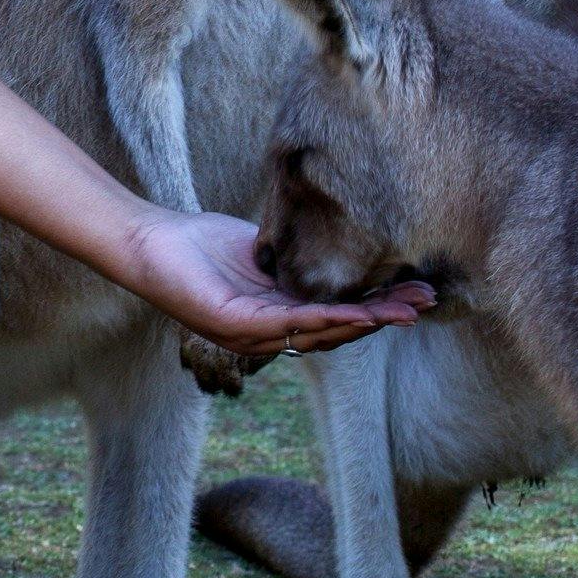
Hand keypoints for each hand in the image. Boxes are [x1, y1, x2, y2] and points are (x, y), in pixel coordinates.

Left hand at [119, 207, 425, 364]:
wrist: (150, 242)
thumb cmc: (199, 245)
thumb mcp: (263, 248)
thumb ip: (297, 256)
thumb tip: (339, 241)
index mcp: (278, 316)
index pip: (338, 316)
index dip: (380, 306)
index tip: (418, 291)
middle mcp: (269, 335)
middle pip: (339, 330)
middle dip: (385, 316)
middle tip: (426, 302)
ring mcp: (253, 336)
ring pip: (321, 333)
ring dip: (366, 322)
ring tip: (404, 312)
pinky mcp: (235, 326)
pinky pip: (289, 325)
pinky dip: (325, 319)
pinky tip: (356, 313)